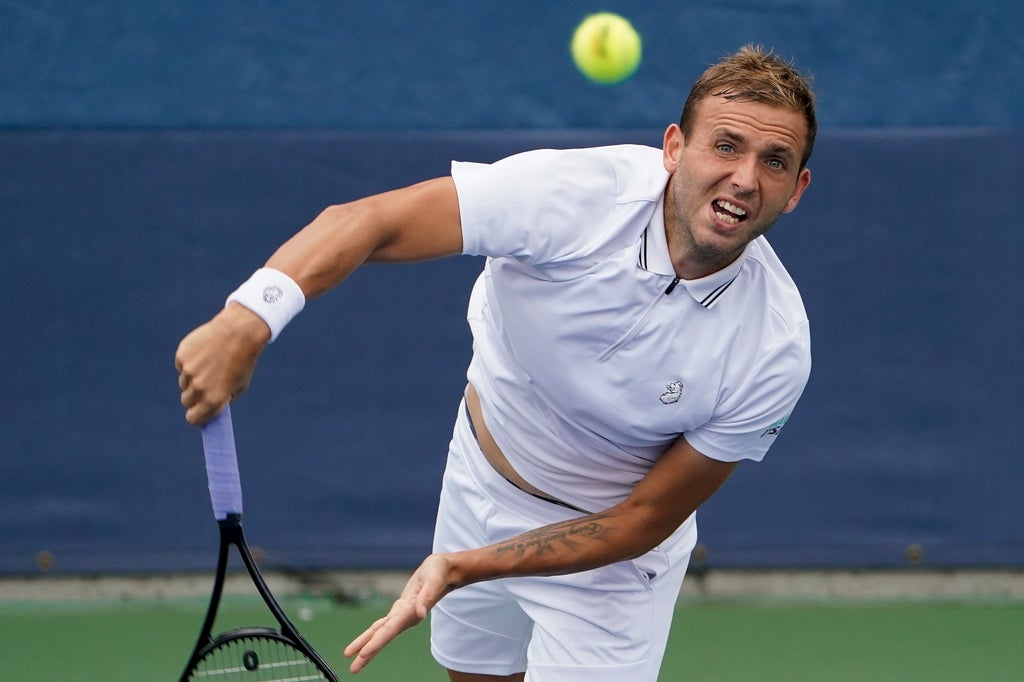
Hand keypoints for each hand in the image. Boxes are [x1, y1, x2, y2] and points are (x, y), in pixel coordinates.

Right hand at [175, 303, 269, 424]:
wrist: (239, 332)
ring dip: (192, 377)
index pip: (193, 418)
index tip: (197, 412)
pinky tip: (204, 352)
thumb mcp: (240, 385)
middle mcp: (199, 387)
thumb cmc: (243, 360)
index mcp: (214, 398)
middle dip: (194, 396)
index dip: (195, 416)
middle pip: (186, 401)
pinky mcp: (182, 356)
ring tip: (209, 364)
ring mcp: (188, 371)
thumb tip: (210, 407)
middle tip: (205, 385)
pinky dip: (189, 362)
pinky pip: (181, 365)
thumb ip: (224, 399)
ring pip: (183, 382)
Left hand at [344, 553, 453, 673]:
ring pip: (379, 631)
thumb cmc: (439, 573)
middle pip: (382, 637)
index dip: (376, 642)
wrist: (445, 571)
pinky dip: (372, 632)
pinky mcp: (400, 609)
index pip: (390, 630)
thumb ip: (427, 597)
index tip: (363, 654)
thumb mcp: (434, 581)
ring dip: (365, 644)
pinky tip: (364, 641)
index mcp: (411, 613)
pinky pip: (382, 623)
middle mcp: (405, 618)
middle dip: (367, 652)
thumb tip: (421, 613)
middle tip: (353, 669)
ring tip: (351, 655)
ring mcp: (402, 615)